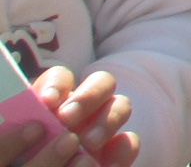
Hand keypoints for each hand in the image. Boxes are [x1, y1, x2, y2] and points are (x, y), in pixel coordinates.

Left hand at [0, 66, 139, 166]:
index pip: (61, 77)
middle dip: (88, 97)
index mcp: (55, 100)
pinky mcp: (114, 151)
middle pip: (101, 82)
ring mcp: (103, 126)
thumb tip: (36, 119)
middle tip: (67, 120)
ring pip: (120, 106)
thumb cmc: (20, 159)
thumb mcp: (16, 143)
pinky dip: (121, 152)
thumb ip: (24, 126)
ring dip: (106, 121)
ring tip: (87, 143)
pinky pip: (129, 142)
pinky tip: (105, 164)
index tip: (47, 103)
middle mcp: (84, 107)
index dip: (57, 85)